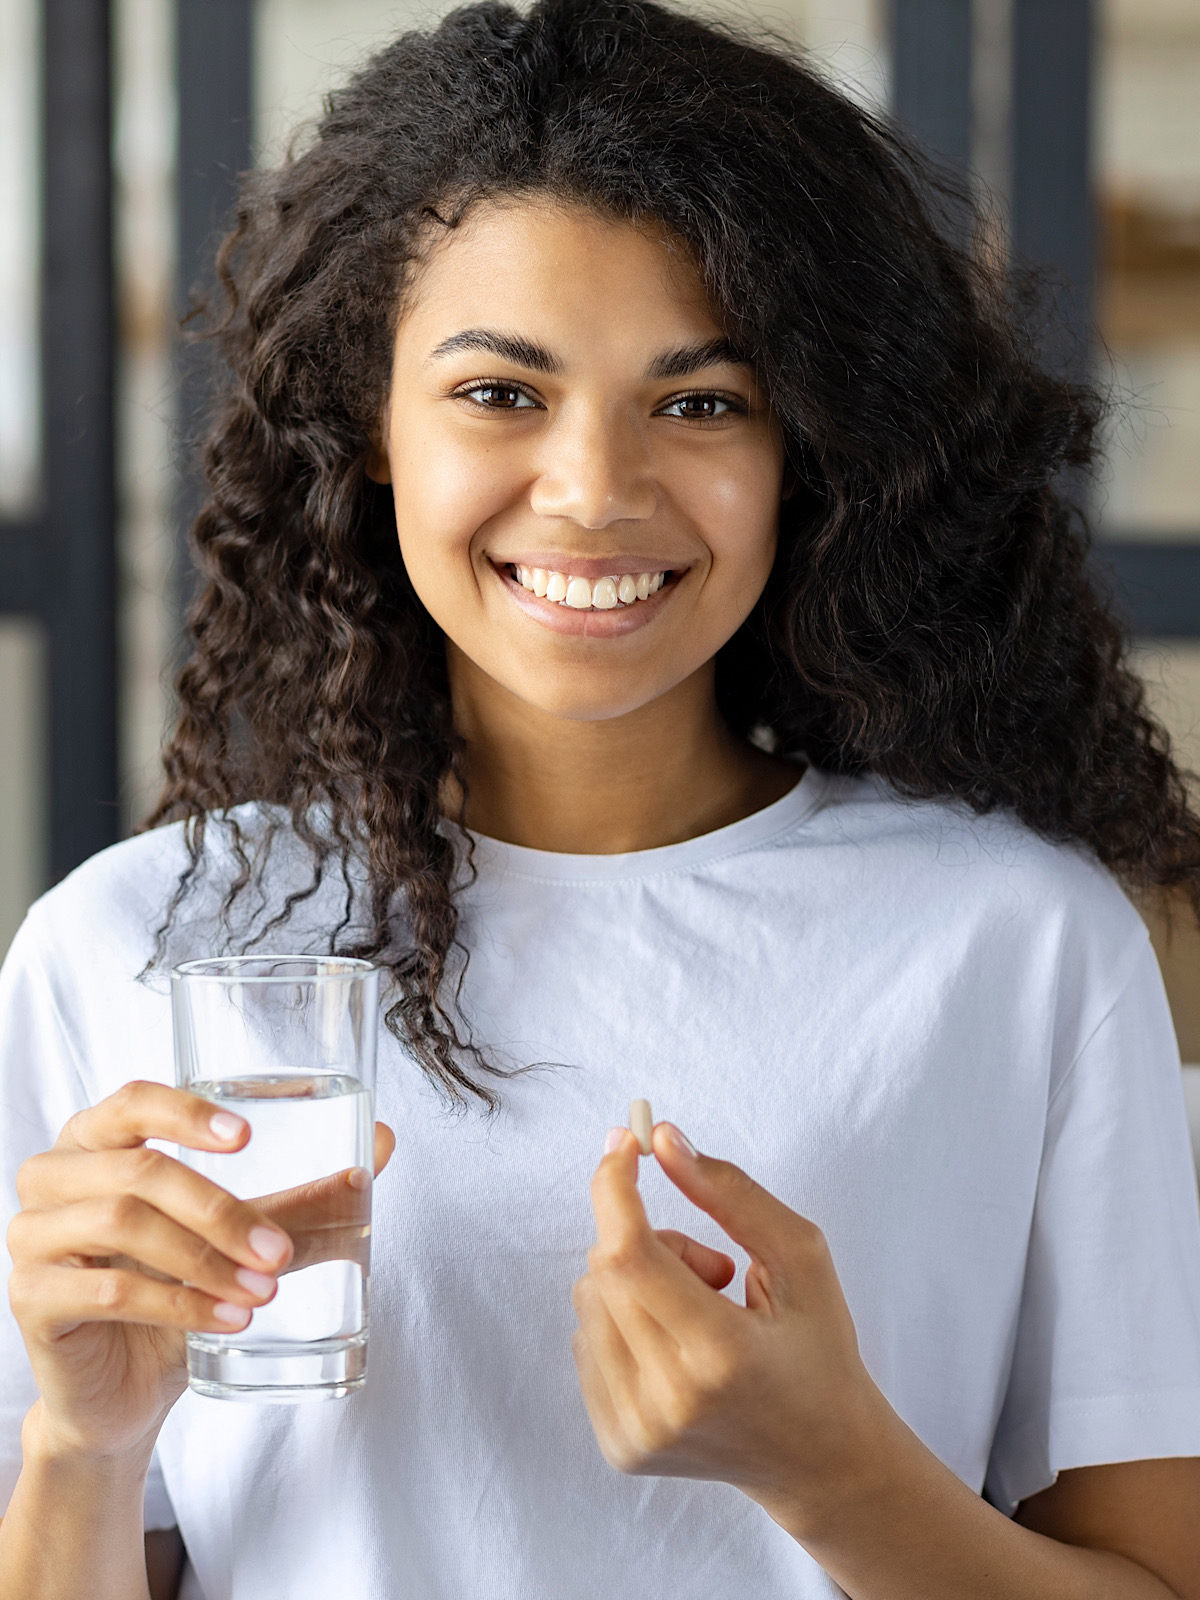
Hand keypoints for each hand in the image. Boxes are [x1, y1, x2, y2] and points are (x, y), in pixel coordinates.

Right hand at [6, 1080, 394, 1466]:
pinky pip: (106, 1288)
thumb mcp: (240, 1241)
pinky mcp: (30, 1297)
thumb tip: (380, 1143)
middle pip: (137, 1170)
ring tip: (264, 1289)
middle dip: (220, 1210)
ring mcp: (32, 1235)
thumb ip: (304, 1196)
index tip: (247, 1137)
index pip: (135, 1101)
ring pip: (121, 1223)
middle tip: (279, 1250)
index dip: (187, 1114)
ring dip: (205, 1259)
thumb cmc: (176, 1293)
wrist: (125, 1392)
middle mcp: (57, 1175)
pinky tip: (228, 1319)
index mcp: (100, 1139)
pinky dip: (178, 1304)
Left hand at [571, 1122, 886, 1531]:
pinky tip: (676, 1349)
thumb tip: (662, 1139)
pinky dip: (624, 1322)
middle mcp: (670, 1401)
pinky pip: (586, 1341)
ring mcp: (638, 1432)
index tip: (625, 1144)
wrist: (819, 1460)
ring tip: (700, 1315)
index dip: (615, 1189)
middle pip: (605, 1270)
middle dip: (650, 1239)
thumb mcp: (799, 1257)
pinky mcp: (619, 1446)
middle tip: (710, 1267)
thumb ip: (730, 1192)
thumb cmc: (818, 1350)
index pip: (630, 1256)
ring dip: (636, 1284)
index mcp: (722, 1355)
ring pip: (589, 1300)